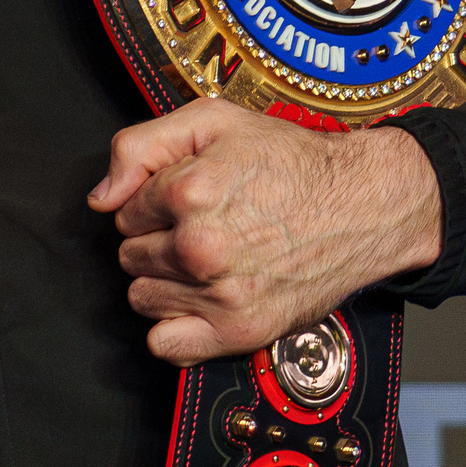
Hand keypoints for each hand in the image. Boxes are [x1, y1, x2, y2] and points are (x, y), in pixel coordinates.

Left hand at [86, 99, 440, 365]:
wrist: (364, 205)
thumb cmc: (291, 161)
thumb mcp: (213, 120)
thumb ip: (140, 147)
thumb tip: (101, 196)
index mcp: (188, 192)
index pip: (123, 211)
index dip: (152, 202)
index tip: (188, 197)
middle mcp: (200, 248)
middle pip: (129, 255)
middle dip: (157, 240)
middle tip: (204, 226)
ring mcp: (220, 295)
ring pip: (142, 297)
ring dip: (166, 281)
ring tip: (209, 260)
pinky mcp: (240, 332)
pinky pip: (166, 345)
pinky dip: (175, 327)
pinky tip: (202, 301)